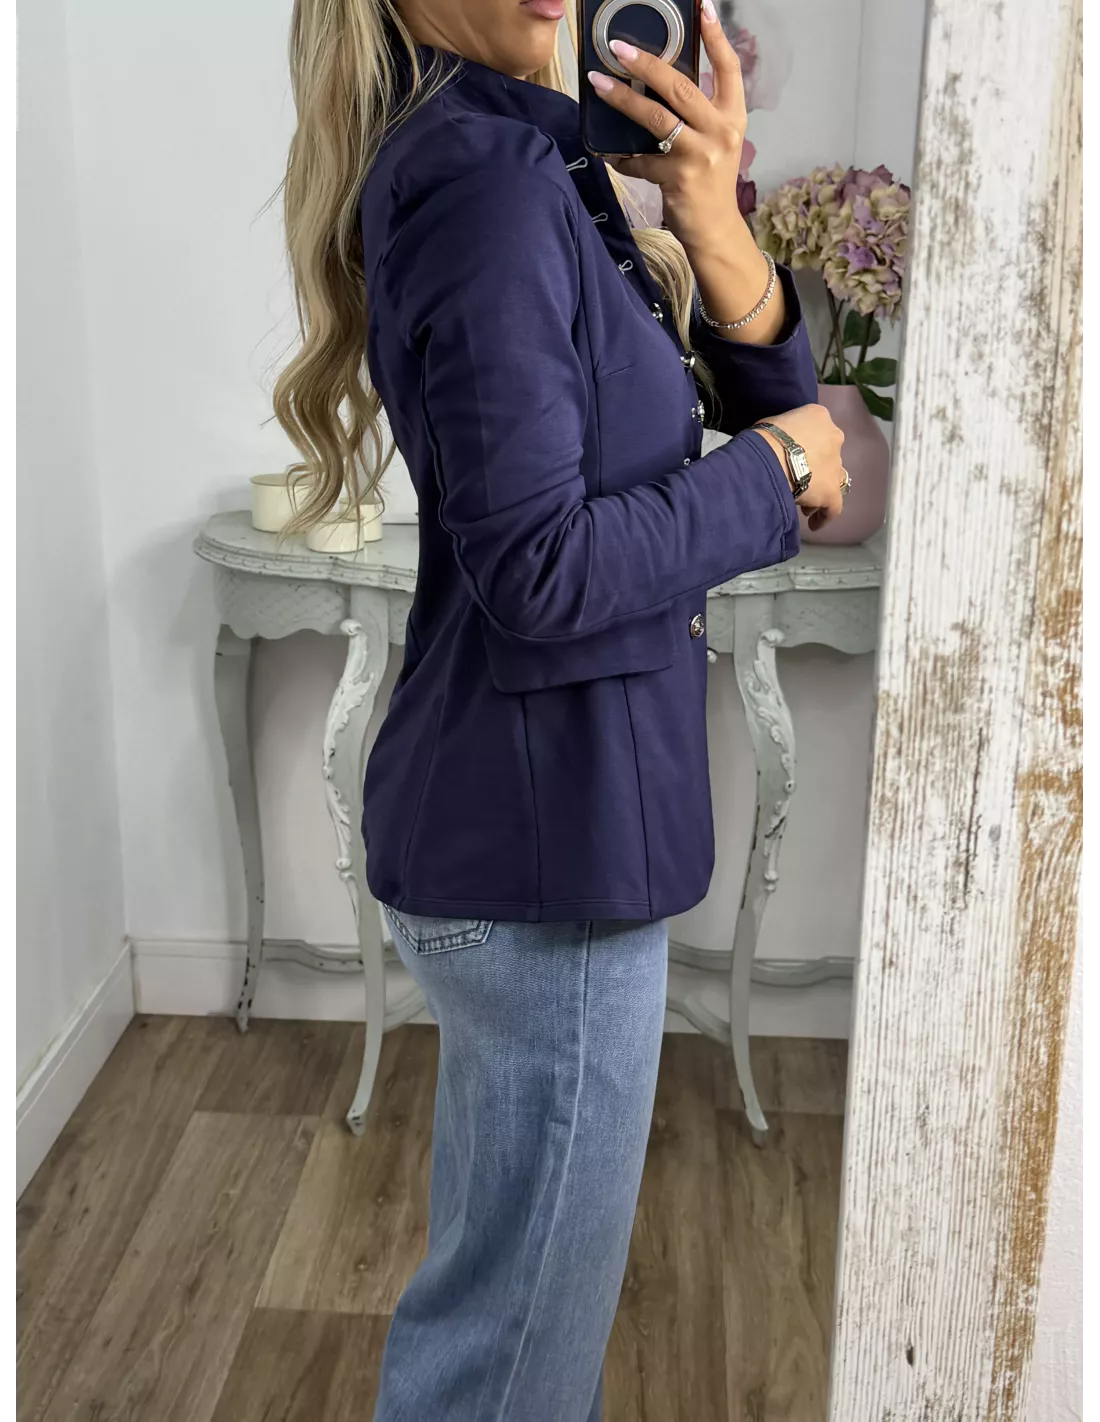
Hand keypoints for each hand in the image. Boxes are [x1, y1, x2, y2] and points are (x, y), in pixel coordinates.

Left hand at [586, 0, 745, 254]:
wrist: (714, 229)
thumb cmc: (710, 181)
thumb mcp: (715, 141)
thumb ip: (697, 113)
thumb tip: (657, 82)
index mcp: (733, 116)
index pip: (729, 68)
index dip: (716, 37)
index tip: (703, 8)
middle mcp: (720, 131)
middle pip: (680, 86)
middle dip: (646, 63)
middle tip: (618, 47)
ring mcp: (699, 154)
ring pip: (655, 118)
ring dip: (622, 99)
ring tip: (598, 83)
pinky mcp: (677, 178)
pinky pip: (640, 160)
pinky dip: (623, 158)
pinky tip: (612, 155)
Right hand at [754, 406, 846, 531]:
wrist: (770, 456)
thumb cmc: (764, 437)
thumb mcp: (774, 423)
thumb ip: (783, 434)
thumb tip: (777, 448)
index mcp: (819, 417)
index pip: (817, 433)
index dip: (807, 449)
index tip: (794, 461)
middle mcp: (834, 437)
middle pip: (828, 457)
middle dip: (815, 471)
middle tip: (799, 482)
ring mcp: (835, 465)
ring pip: (832, 480)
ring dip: (820, 491)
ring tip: (803, 504)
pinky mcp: (833, 491)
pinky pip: (833, 507)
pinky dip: (824, 516)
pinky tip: (813, 525)